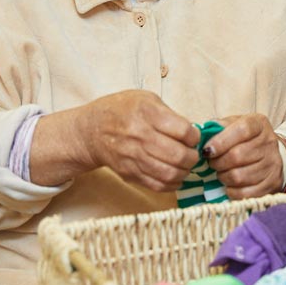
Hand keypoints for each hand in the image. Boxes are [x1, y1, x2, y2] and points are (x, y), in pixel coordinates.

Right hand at [32, 89, 199, 191]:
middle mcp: (139, 136)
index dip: (194, 136)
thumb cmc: (122, 110)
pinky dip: (172, 184)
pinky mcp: (129, 174)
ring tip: (185, 165)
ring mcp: (133, 157)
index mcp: (146, 113)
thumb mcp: (146, 99)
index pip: (183, 130)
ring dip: (185, 172)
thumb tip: (192, 133)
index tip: (193, 136)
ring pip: (170, 173)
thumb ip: (170, 114)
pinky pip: (157, 185)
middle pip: (178, 155)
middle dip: (193, 157)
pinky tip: (175, 176)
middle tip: (193, 153)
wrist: (91, 130)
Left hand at [204, 114, 282, 198]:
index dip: (221, 141)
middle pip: (238, 155)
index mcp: (259, 124)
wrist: (269, 153)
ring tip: (221, 173)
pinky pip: (246, 193)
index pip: (242, 130)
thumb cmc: (245, 138)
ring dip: (223, 177)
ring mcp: (273, 163)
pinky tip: (229, 185)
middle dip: (218, 162)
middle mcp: (269, 142)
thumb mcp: (234, 125)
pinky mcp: (272, 183)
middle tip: (212, 163)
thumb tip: (201, 135)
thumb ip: (219, 127)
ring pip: (240, 176)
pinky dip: (232, 192)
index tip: (207, 150)